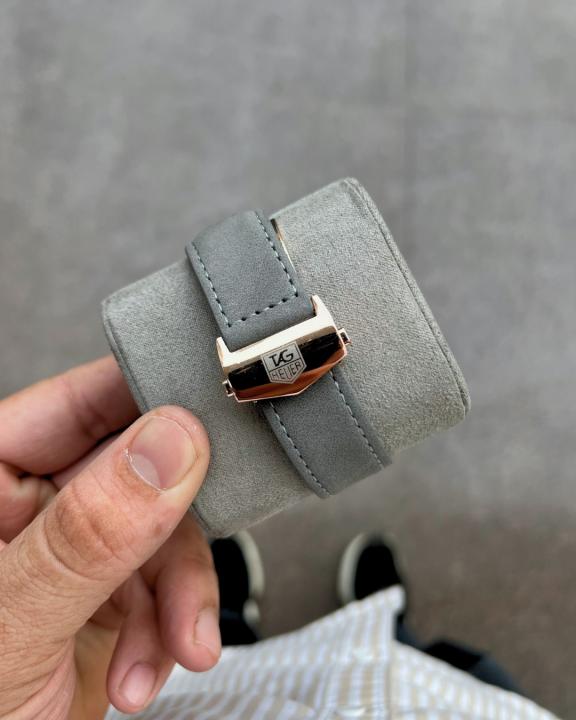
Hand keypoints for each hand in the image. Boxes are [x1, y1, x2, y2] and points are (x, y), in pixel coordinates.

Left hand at [0, 357, 219, 718]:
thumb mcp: (12, 627)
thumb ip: (86, 536)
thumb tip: (169, 445)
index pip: (72, 404)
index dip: (145, 396)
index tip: (211, 409)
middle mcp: (33, 510)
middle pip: (138, 469)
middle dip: (175, 525)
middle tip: (197, 549)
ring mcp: (74, 555)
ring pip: (164, 532)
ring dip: (181, 594)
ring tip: (179, 643)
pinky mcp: (107, 600)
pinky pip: (166, 584)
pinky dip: (172, 628)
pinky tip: (148, 670)